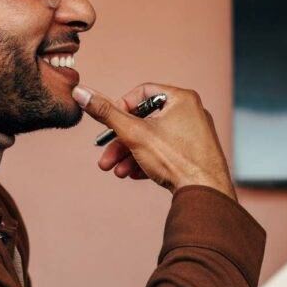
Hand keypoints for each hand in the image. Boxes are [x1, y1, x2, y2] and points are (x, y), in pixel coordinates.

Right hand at [75, 83, 236, 198]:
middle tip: (104, 159)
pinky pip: (166, 153)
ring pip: (153, 140)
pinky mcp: (195, 155)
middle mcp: (192, 113)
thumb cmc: (176, 159)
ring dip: (130, 155)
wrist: (206, 194)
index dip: (120, 107)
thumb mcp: (133, 133)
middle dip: (121, 142)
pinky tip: (133, 175)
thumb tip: (80, 92)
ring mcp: (195, 135)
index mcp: (182, 98)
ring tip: (116, 171)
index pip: (142, 92)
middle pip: (145, 121)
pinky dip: (148, 161)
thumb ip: (105, 112)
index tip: (108, 125)